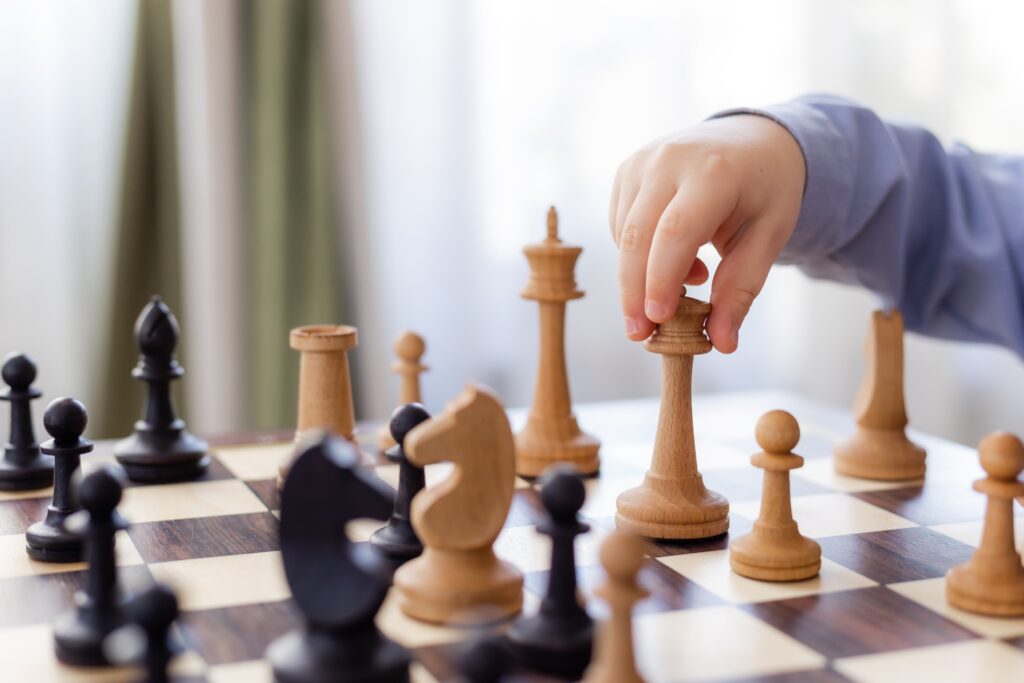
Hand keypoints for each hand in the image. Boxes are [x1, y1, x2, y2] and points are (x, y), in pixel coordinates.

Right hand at [609, 114, 805, 351]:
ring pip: (623, 235)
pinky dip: (638, 253)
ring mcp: (643, 161)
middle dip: (634, 291)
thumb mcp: (768, 238)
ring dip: (641, 273)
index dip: (661, 279)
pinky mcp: (627, 169)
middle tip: (640, 334)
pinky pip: (620, 225)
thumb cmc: (765, 192)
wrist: (753, 140)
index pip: (675, 232)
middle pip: (637, 236)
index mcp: (714, 172)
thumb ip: (741, 290)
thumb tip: (722, 343)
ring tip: (690, 278)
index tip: (657, 320)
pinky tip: (673, 253)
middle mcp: (671, 160)